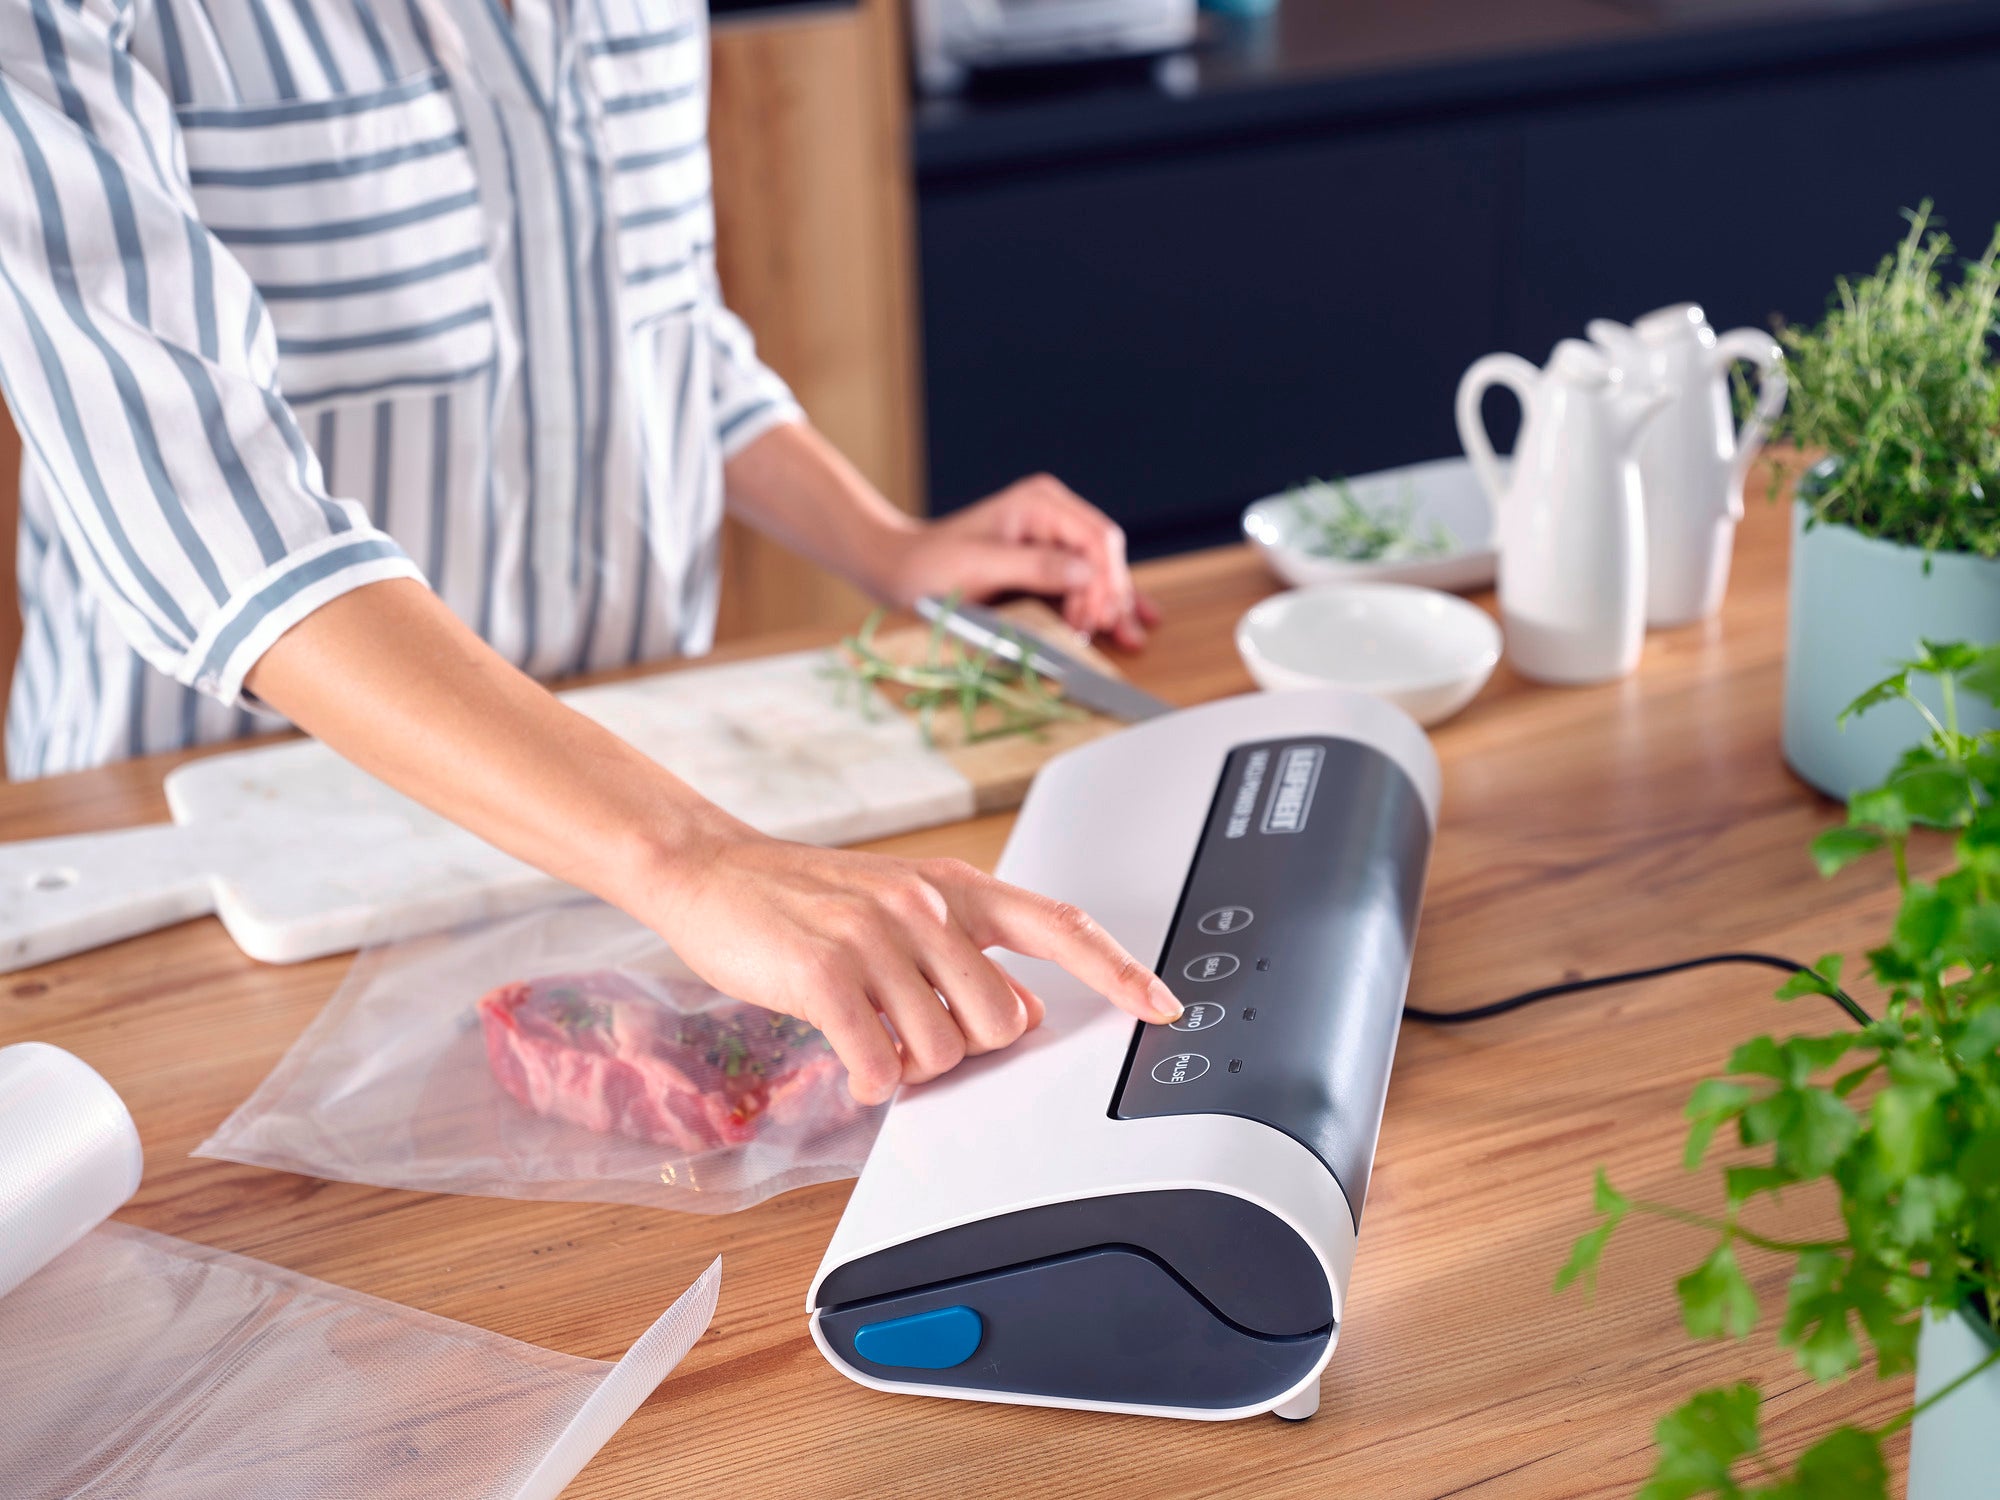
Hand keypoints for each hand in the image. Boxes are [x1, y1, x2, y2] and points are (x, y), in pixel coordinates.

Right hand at [650, 818, 1184, 1103]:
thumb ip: (968, 955)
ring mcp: (876, 936)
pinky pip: (882, 1067)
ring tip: (869, 1033)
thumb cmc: (807, 899)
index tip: (1164, 1005)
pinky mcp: (826, 973)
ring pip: (945, 1051)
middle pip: (1003, 1021)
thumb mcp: (902, 911)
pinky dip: (870, 1082)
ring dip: (910, 1066)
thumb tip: (1028, 1010)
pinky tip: (847, 1059)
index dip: (1119, 969)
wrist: (710, 871)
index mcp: (955, 886)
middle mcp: (926, 904)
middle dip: (966, 1047)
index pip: (1060, 924)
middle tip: (911, 1030)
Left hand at [878, 474, 1160, 647]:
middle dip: (1110, 595)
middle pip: (1104, 555)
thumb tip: (1086, 575)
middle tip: (1102, 634)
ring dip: (1114, 605)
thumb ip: (1035, 567)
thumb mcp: (979, 567)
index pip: (1095, 538)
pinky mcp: (1047, 563)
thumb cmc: (929, 567)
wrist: (899, 571)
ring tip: (1132, 637)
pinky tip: (1134, 620)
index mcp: (1039, 503)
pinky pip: (1086, 582)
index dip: (1101, 581)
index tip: (1089, 620)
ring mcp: (1052, 538)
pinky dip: (1105, 604)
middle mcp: (1052, 514)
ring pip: (1101, 571)